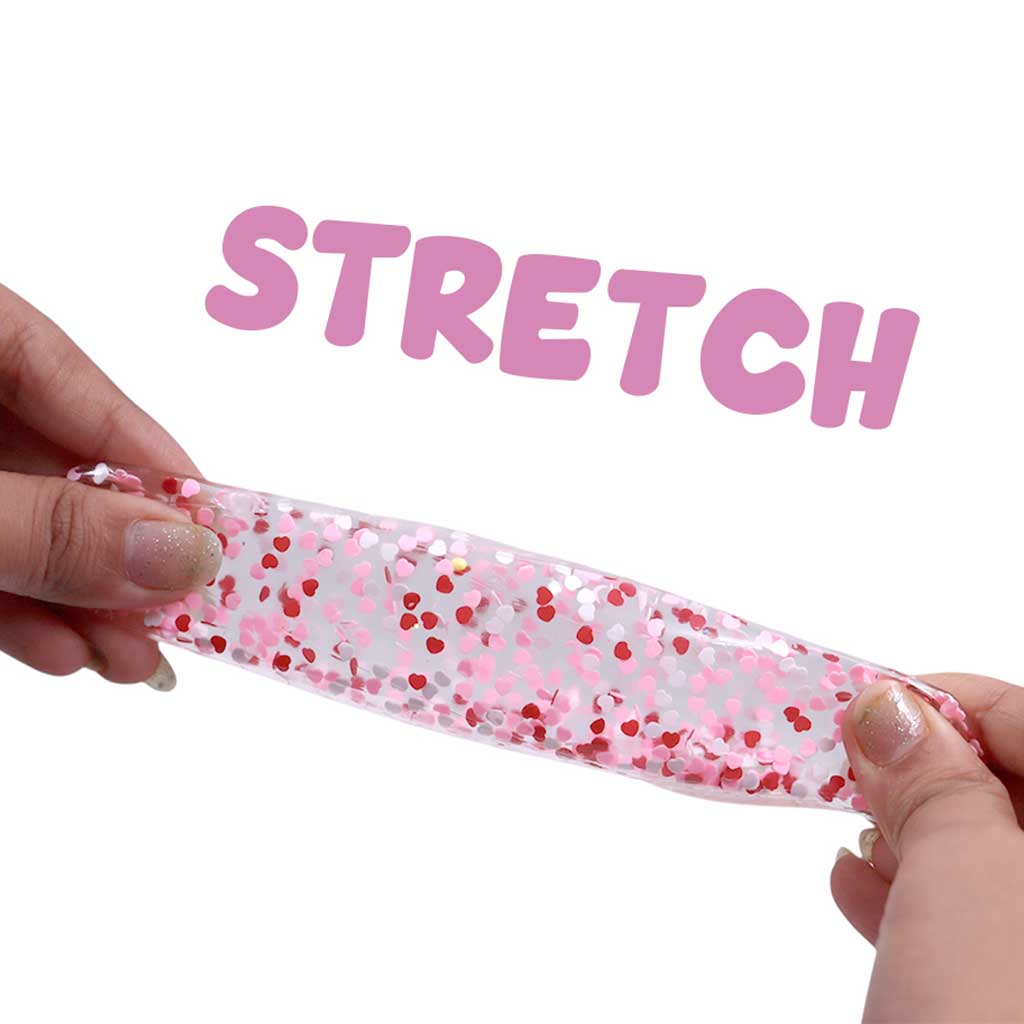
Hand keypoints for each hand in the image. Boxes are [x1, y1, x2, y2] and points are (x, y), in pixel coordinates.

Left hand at [0, 283, 220, 687]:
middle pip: (52, 467)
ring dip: (74, 598)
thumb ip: (44, 526)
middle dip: (117, 556)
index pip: (71, 379)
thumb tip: (183, 553)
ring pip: (16, 523)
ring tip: (130, 660)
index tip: (214, 529)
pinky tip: (60, 648)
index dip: (150, 460)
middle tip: (180, 619)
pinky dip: (15, 605)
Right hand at [832, 672, 1023, 1021]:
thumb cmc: (996, 1021)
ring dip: (907, 830)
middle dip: (923, 769)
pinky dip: (907, 894)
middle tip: (853, 764)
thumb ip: (936, 782)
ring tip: (852, 831)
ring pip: (980, 852)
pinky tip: (856, 887)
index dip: (955, 702)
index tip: (873, 701)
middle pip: (1006, 788)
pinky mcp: (1001, 993)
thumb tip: (890, 710)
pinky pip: (964, 919)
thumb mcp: (967, 882)